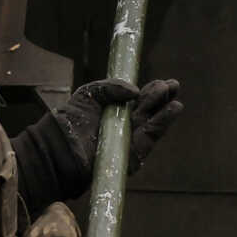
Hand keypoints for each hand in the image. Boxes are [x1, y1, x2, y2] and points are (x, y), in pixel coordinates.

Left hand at [51, 78, 183, 188]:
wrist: (61, 146)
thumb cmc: (72, 120)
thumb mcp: (90, 93)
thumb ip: (111, 87)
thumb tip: (135, 91)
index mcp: (117, 110)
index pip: (140, 99)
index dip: (154, 90)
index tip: (164, 82)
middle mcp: (126, 125)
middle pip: (151, 110)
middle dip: (163, 97)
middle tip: (173, 85)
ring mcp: (131, 139)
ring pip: (154, 122)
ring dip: (166, 109)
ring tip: (175, 97)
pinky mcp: (134, 153)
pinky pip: (151, 137)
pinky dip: (163, 123)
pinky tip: (173, 109)